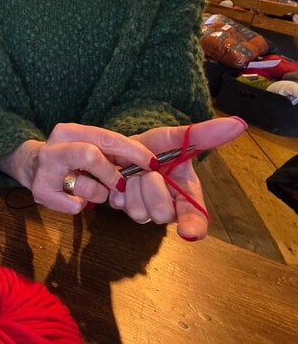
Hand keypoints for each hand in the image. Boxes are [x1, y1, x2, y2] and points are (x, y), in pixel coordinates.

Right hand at [25, 123, 157, 213]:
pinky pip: (75, 206)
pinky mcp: (42, 192)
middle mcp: (54, 148)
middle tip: (119, 184)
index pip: (105, 137)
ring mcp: (45, 171)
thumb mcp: (88, 146)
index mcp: (68, 132)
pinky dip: (81, 206)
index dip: (132, 151)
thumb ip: (113, 152)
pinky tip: (73, 197)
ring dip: (98, 195)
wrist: (29, 166)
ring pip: (86, 187)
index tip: (152, 162)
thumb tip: (146, 162)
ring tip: (92, 191)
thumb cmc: (69, 157)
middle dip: (111, 173)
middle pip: (91, 156)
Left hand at [106, 116, 245, 239]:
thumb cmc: (156, 147)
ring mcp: (145, 210)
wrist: (125, 145)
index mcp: (187, 194)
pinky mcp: (123, 208)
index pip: (196, 218)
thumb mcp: (177, 137)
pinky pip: (119, 205)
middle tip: (150, 170)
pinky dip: (118, 188)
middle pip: (162, 212)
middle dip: (153, 186)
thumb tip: (239, 123)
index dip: (194, 226)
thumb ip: (205, 134)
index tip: (189, 232)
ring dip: (134, 186)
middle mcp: (168, 208)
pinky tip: (121, 180)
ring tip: (136, 173)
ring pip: (138, 211)